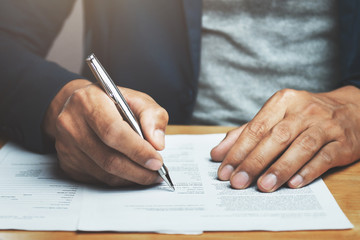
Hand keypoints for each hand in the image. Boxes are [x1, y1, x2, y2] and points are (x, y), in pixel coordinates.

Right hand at [43, 79, 168, 185]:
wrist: (79, 107)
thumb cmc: (111, 102)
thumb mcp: (137, 99)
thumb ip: (153, 116)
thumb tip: (157, 143)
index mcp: (88, 101)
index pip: (113, 131)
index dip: (137, 150)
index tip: (157, 161)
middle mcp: (71, 123)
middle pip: (108, 157)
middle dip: (138, 170)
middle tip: (157, 173)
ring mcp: (66, 146)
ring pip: (104, 172)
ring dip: (131, 177)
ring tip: (149, 174)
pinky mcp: (67, 163)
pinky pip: (98, 178)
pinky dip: (119, 179)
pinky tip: (132, 173)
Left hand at [211, 86, 359, 191]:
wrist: (351, 110)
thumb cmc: (304, 116)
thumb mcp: (275, 117)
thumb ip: (246, 133)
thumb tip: (218, 153)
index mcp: (282, 101)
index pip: (256, 128)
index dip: (238, 150)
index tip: (224, 171)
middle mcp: (304, 110)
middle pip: (276, 137)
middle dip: (254, 161)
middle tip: (238, 182)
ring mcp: (325, 125)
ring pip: (301, 146)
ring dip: (281, 168)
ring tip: (263, 186)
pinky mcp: (343, 142)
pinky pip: (325, 157)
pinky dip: (308, 171)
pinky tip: (294, 183)